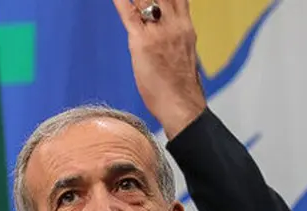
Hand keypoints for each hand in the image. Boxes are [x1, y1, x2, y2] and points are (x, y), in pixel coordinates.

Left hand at [113, 0, 206, 139]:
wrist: (181, 104)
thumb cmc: (181, 87)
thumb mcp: (183, 54)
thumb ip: (174, 38)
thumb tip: (165, 36)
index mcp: (185, 27)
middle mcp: (174, 24)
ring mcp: (158, 32)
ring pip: (145, 0)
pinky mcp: (142, 42)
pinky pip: (130, 15)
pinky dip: (121, 3)